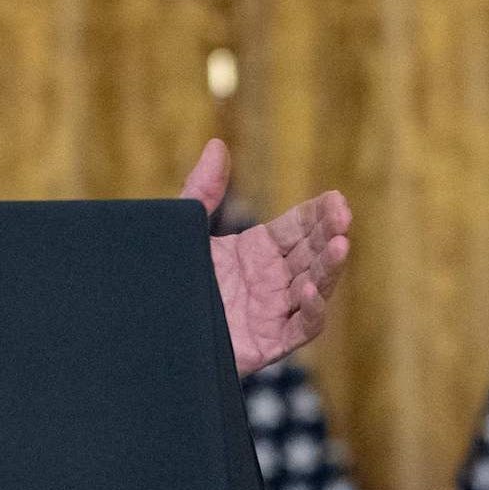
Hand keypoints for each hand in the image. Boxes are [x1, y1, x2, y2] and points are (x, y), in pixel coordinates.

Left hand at [179, 139, 352, 374]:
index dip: (319, 214)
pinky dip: (312, 311)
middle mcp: (270, 281)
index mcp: (256, 252)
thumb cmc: (167, 282)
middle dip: (330, 234)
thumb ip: (202, 191)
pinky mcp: (267, 344)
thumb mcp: (184, 231)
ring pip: (315, 288)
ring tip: (341, 244)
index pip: (298, 229)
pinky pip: (301, 329)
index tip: (336, 198)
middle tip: (343, 214)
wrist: (145, 334)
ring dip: (330, 267)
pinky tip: (310, 289)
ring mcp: (272, 313)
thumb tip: (218, 144)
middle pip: (311, 254)